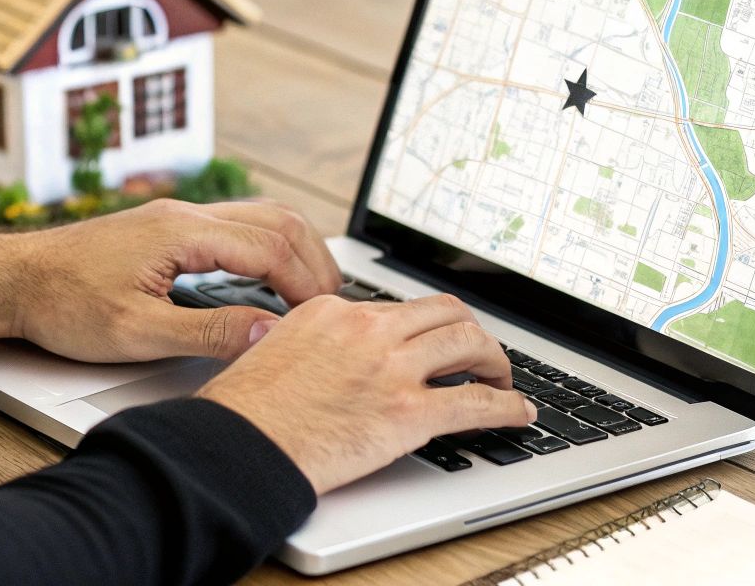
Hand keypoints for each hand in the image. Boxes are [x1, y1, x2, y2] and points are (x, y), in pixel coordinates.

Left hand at [0, 198, 340, 361]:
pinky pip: (239, 223)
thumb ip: (207, 332)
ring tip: (313, 291)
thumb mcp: (136, 332)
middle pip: (279, 220)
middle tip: (332, 305)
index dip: (306, 284)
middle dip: (315, 261)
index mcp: (182, 232)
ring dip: (296, 248)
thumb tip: (267, 331)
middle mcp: (186, 214)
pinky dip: (270, 246)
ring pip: (262, 215)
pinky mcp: (170, 227)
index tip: (324, 318)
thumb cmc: (62, 305)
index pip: (271, 248)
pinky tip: (270, 277)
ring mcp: (179, 216)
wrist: (14, 281)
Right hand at [196, 293, 537, 494]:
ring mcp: (391, 368)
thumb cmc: (242, 411)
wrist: (235, 446)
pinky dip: (506, 406)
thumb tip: (328, 355)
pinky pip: (475, 403)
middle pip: (445, 313)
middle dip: (472, 332)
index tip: (435, 340)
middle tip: (480, 354)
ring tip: (502, 379)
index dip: (425, 326)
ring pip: (469, 343)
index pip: (399, 307)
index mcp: (335, 310)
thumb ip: (311, 342)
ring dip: (495, 361)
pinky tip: (518, 412)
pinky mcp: (407, 413)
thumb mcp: (270, 349)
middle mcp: (369, 328)